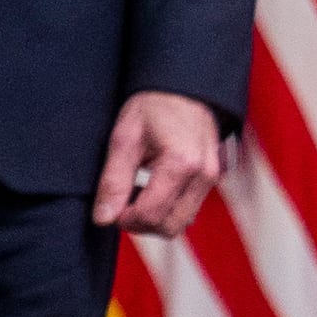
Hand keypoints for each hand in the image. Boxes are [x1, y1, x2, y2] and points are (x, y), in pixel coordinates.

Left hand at [95, 91, 227, 236]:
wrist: (183, 91)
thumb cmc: (154, 108)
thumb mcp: (124, 139)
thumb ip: (114, 181)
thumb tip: (105, 217)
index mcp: (181, 163)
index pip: (151, 214)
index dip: (125, 219)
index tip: (111, 208)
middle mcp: (203, 175)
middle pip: (169, 226)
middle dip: (141, 224)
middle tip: (121, 204)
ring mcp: (211, 179)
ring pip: (181, 223)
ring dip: (155, 219)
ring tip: (136, 195)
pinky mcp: (211, 181)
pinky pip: (188, 211)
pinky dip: (167, 210)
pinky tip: (151, 191)